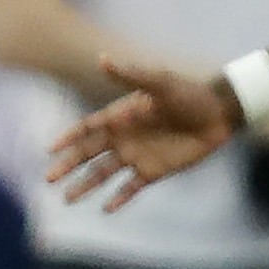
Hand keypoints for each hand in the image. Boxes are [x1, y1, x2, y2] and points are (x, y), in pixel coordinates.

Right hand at [46, 59, 240, 211]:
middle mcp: (123, 138)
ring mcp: (136, 156)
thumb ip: (131, 75)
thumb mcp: (160, 83)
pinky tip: (106, 209)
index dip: (68, 138)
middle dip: (68, 166)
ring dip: (86, 186)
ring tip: (68, 199)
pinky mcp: (154, 171)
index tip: (49, 149)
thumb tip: (103, 58)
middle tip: (49, 179)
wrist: (219, 115)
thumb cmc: (189, 95)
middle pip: (88, 154)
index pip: (86, 129)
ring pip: (104, 174)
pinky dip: (119, 198)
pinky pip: (132, 187)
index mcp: (119, 117)